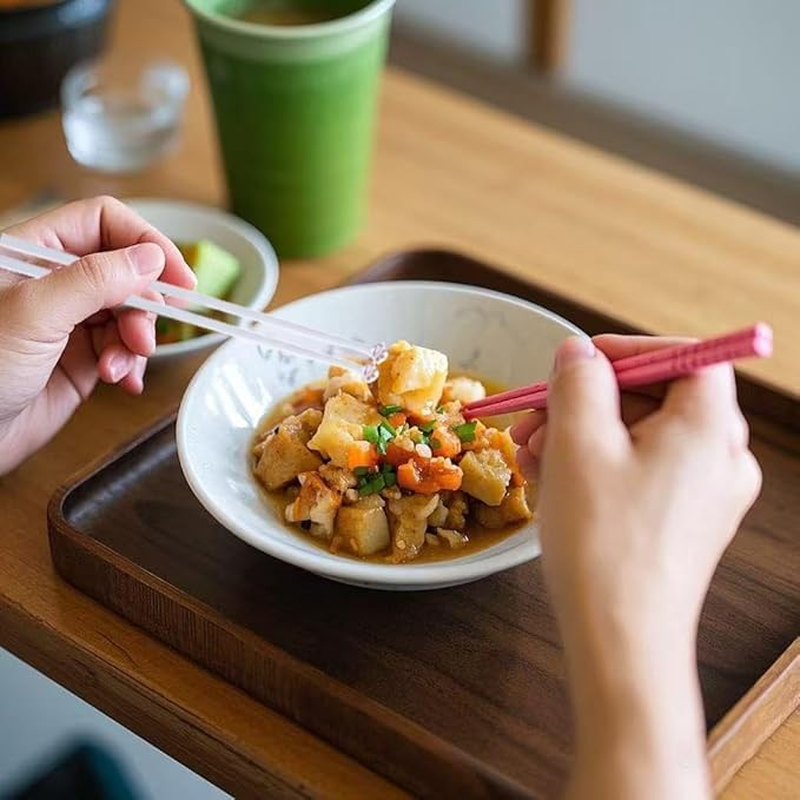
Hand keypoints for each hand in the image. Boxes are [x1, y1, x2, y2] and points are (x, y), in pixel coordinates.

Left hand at [0, 196, 195, 474]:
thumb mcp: (35, 313)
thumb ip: (95, 279)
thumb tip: (152, 257)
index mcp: (33, 252)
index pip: (103, 222)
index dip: (145, 242)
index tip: (179, 277)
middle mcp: (54, 282)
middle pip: (125, 270)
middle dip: (143, 304)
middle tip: (145, 336)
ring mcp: (69, 321)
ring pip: (130, 313)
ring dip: (135, 341)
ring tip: (117, 368)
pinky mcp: (81, 358)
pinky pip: (123, 349)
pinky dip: (131, 365)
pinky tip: (122, 382)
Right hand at [511, 335, 760, 799]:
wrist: (621, 642)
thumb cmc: (602, 540)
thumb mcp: (578, 442)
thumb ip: (579, 380)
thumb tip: (579, 353)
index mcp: (710, 428)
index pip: (686, 357)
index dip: (630, 350)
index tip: (579, 361)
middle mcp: (722, 459)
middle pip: (654, 398)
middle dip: (585, 402)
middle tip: (532, 417)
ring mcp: (705, 496)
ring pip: (639, 437)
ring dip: (579, 435)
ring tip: (529, 456)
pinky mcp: (684, 524)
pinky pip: (640, 473)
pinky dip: (595, 467)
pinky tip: (549, 481)